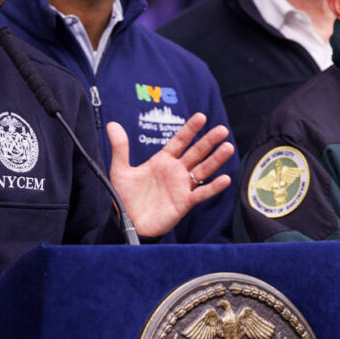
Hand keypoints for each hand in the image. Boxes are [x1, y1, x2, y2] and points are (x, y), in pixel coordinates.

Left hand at [108, 113, 232, 237]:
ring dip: (215, 160)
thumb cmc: (125, 196)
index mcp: (162, 160)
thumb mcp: (120, 169)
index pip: (179, 141)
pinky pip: (201, 193)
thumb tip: (112, 125)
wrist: (128, 221)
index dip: (190, 129)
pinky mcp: (184, 202)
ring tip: (228, 147)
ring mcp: (182, 186)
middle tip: (222, 129)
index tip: (201, 116)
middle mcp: (175, 171)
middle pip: (196, 153)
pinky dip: (213, 187)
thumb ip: (120, 147)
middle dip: (208, 141)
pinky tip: (225, 179)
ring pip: (203, 170)